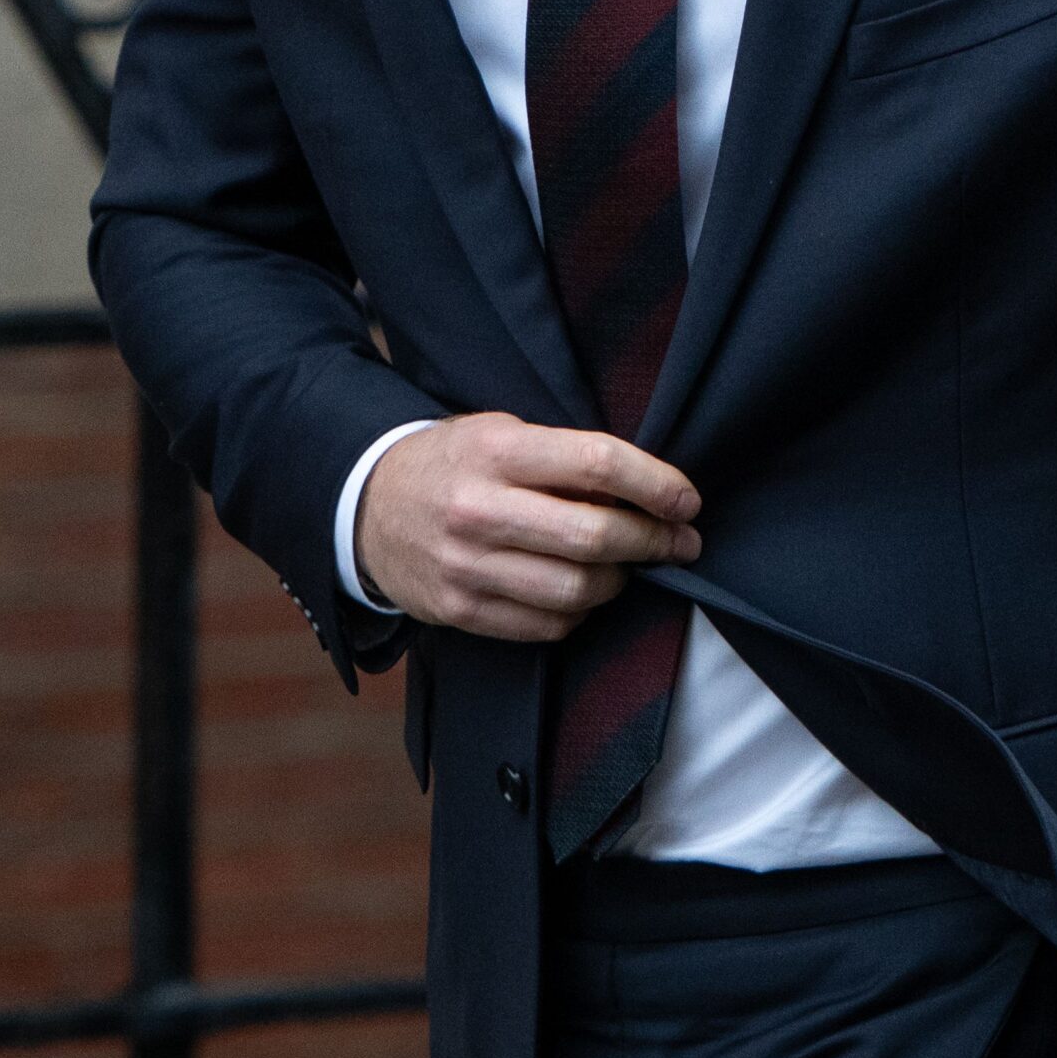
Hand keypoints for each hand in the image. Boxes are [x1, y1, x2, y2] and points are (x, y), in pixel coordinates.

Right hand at [355, 411, 701, 641]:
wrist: (368, 504)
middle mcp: (480, 510)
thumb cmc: (455, 462)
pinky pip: (546, 624)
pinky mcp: (459, 610)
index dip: (655, 484)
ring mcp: (466, 566)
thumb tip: (646, 490)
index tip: (687, 500)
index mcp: (497, 451)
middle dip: (653, 541)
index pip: (596, 463)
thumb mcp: (502, 433)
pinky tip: (587, 591)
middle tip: (681, 541)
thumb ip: (563, 457)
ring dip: (621, 581)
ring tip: (632, 566)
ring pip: (575, 590)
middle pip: (593, 536)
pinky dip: (581, 611)